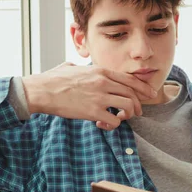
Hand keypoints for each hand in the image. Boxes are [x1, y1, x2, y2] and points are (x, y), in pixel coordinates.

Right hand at [21, 62, 157, 129]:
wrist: (42, 91)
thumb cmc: (53, 80)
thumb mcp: (70, 67)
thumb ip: (79, 67)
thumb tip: (74, 66)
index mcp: (100, 71)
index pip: (130, 79)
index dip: (143, 88)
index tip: (150, 94)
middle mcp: (103, 82)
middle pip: (132, 93)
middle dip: (138, 105)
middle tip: (136, 113)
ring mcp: (99, 97)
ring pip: (128, 106)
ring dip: (127, 115)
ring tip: (118, 118)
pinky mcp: (93, 112)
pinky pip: (114, 121)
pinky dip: (113, 125)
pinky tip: (102, 124)